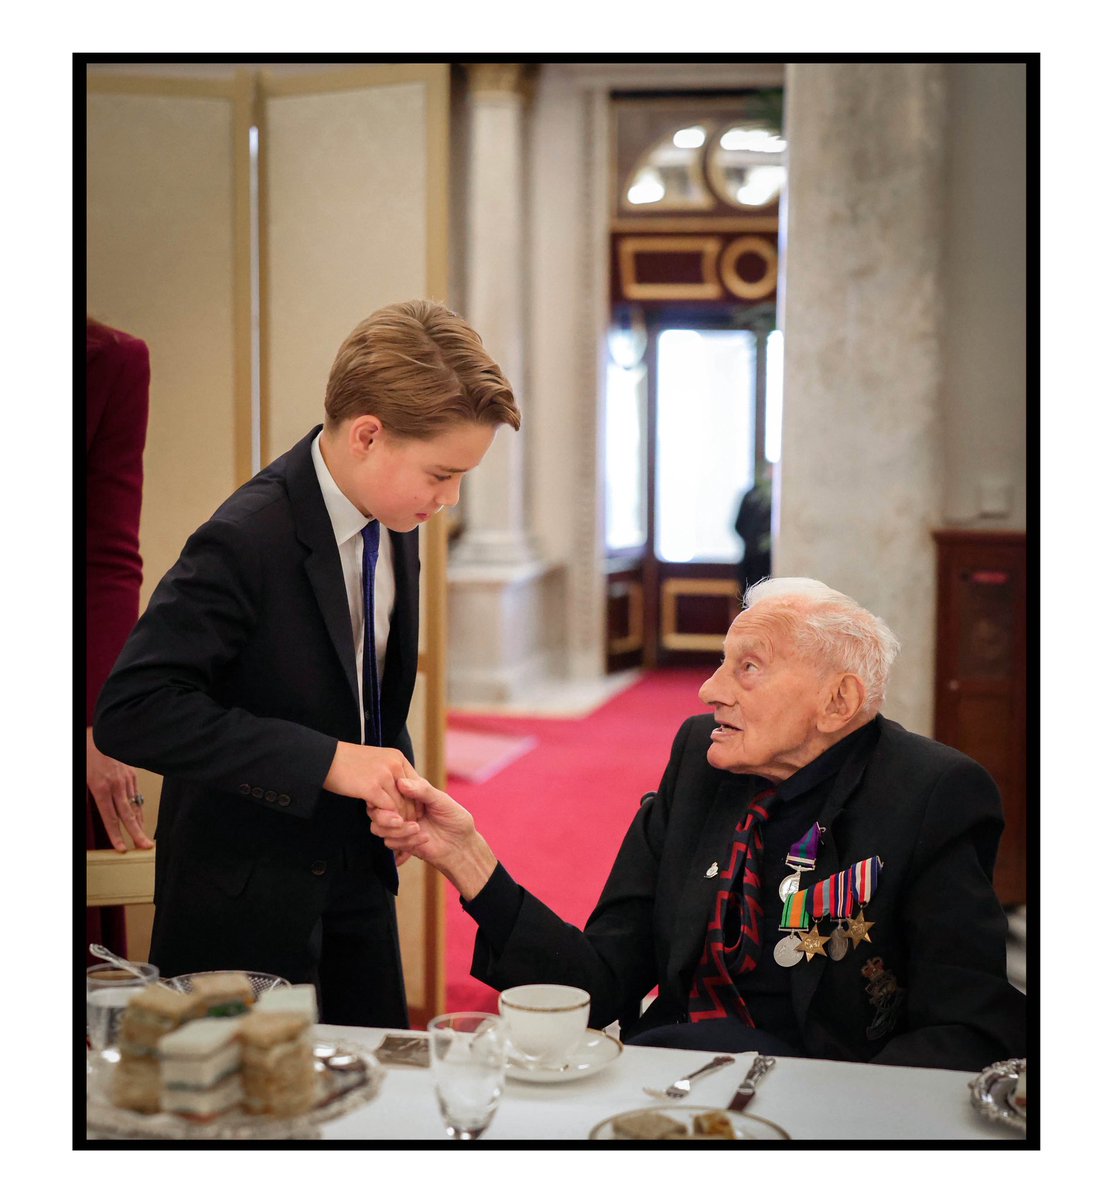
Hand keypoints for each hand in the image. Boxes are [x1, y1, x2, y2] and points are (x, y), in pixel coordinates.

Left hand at [86, 728, 153, 851]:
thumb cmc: (89, 755)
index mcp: (101, 788)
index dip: (116, 835)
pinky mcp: (133, 774)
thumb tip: (98, 811)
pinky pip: (137, 795)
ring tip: (144, 837)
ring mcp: (127, 780)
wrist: (104, 733)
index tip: (121, 847)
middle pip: (128, 815)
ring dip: (140, 823)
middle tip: (144, 846)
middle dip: (137, 833)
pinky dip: (139, 808)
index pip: (110, 818)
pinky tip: (140, 817)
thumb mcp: (83, 777)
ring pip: (135, 806)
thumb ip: (92, 796)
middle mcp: (116, 786)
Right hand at [324, 742, 420, 819]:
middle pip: (410, 795)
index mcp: (397, 758)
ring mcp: (383, 775)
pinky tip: (381, 820)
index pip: (416, 783)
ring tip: (395, 826)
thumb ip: (392, 774)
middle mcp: (394, 764)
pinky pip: (387, 809)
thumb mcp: (377, 762)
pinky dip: (386, 817)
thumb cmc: (348, 763)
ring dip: (397, 817)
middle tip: (408, 825)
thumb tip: (404, 791)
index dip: (416, 801)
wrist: (326, 759)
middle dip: (409, 813)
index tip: (414, 813)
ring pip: (400, 805)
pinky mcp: (372, 788)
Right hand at [368, 776, 496, 899]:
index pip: (386, 788)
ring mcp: (399, 825)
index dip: (387, 793)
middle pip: (374, 809)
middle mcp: (400, 808)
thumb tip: (401, 782)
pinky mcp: (401, 842)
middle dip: (385, 816)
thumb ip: (422, 791)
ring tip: (417, 828)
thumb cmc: (455, 819)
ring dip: (397, 830)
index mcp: (409, 792)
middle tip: (400, 819)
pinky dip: (406, 841)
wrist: (461, 846)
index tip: (397, 799)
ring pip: (378, 827)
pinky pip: (390, 842)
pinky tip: (424, 838)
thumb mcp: (442, 800)